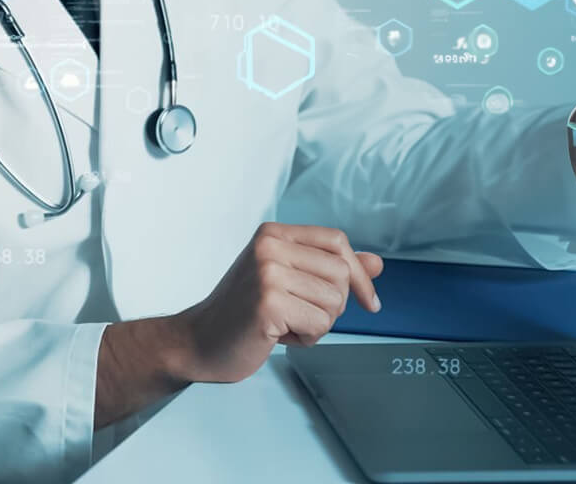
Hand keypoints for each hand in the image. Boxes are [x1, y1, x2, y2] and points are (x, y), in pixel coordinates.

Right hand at [168, 222, 382, 383]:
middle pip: (342, 273)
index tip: (369, 302)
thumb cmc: (243, 312)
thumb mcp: (289, 281)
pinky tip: (278, 335)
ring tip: (284, 324)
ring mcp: (268, 273)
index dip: (359, 274)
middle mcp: (270, 246)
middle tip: (299, 315)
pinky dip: (307, 338)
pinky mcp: (268, 303)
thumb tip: (376, 263)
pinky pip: (320, 324)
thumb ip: (330, 269)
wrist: (198, 341)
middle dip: (332, 306)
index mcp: (274, 234)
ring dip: (318, 325)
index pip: (337, 241)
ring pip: (335, 302)